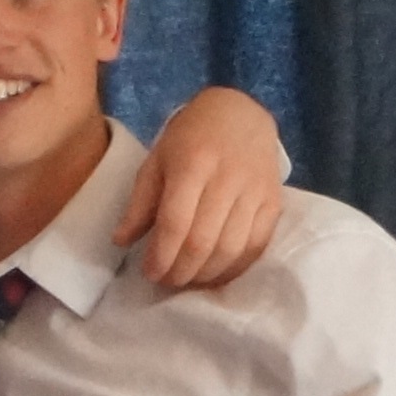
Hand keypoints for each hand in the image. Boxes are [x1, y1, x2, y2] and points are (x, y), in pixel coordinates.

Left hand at [115, 84, 287, 289]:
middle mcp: (228, 178)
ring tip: (187, 280)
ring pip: (231, 248)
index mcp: (193, 164)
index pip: (175, 222)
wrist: (241, 114)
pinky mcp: (274, 201)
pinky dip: (235, 268)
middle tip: (166, 281)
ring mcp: (255, 190)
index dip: (160, 255)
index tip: (149, 273)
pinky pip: (257, 245)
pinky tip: (216, 275)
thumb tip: (121, 242)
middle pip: (203, 241)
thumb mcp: (157, 161)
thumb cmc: (191, 138)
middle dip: (180, 271)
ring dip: (206, 275)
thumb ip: (140, 203)